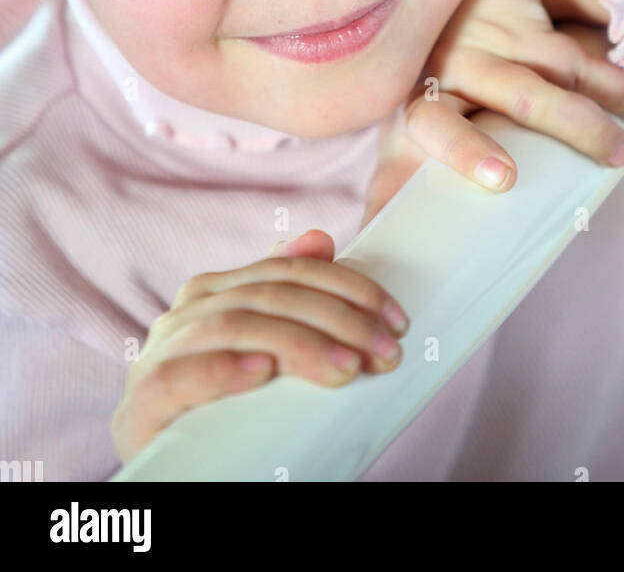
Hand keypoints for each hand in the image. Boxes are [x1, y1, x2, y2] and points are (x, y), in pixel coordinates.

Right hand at [111, 230, 409, 464]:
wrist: (172, 471)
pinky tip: (260, 372)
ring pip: (234, 326)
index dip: (346, 286)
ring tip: (346, 369)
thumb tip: (321, 239)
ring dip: (297, 344)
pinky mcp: (142, 402)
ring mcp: (159, 354)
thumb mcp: (267, 349)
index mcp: (214, 292)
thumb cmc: (227, 409)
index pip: (287, 271)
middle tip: (384, 351)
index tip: (395, 318)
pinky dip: (222, 369)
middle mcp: (184, 313)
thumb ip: (288, 299)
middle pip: (268, 295)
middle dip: (336, 318)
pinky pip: (177, 378)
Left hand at [359, 0, 623, 228]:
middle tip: (610, 155)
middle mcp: (457, 65)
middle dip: (569, 125)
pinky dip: (616, 84)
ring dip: (602, 111)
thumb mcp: (401, 124)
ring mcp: (496, 41)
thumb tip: (370, 245)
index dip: (469, 149)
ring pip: (560, 74)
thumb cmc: (423, 81)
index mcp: (420, 100)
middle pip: (518, 92)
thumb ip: (392, 180)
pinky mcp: (527, 26)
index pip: (436, 123)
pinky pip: (579, 57)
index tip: (506, 178)